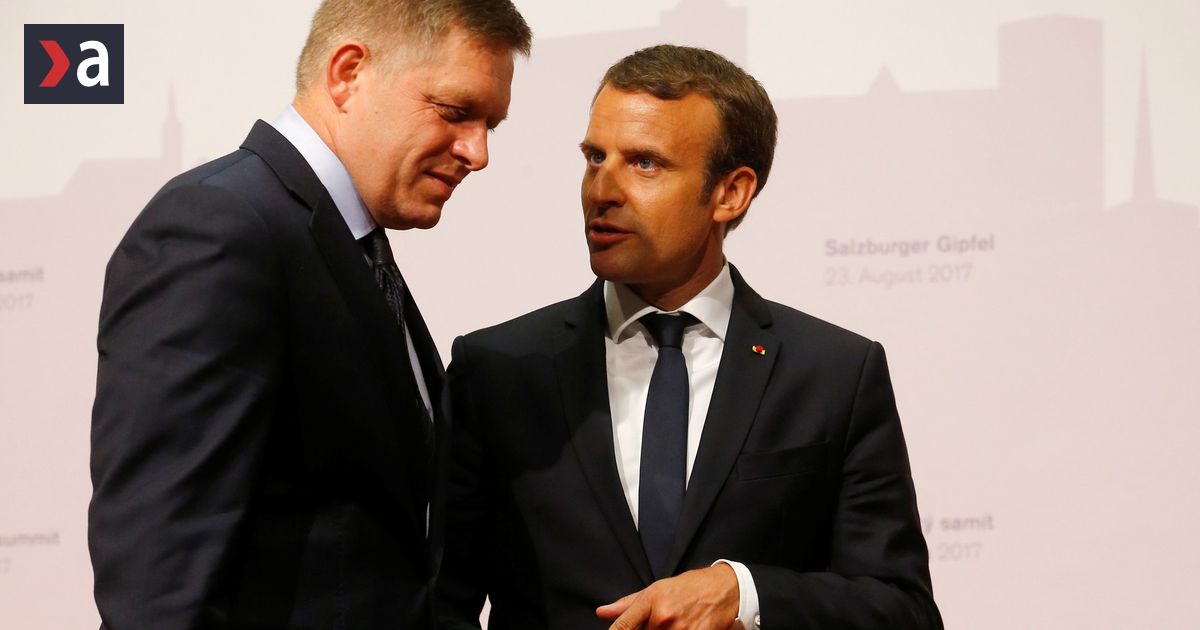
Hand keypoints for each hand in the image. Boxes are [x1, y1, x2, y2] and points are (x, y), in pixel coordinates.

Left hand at [596, 564, 739, 629]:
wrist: (722, 588)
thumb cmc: (688, 588)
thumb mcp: (656, 589)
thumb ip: (627, 605)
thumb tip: (602, 613)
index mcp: (651, 601)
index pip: (622, 627)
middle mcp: (663, 617)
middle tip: (656, 623)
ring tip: (672, 624)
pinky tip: (682, 627)